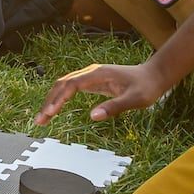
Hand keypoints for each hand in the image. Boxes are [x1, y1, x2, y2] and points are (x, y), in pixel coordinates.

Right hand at [35, 60, 168, 124]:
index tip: (49, 113)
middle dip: (49, 101)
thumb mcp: (135, 100)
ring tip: (43, 117)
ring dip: (52, 99)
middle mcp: (91, 72)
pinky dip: (60, 98)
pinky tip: (55, 108)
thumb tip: (93, 116)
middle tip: (39, 120)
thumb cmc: (147, 87)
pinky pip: (70, 88)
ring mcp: (90, 76)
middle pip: (62, 84)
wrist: (154, 75)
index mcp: (98, 74)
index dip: (58, 99)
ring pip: (64, 85)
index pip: (70, 85)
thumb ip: (114, 107)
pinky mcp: (92, 81)